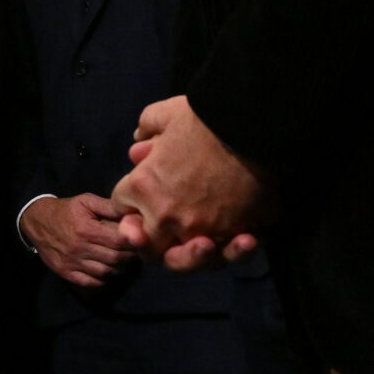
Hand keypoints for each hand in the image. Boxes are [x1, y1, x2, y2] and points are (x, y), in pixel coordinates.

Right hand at [20, 193, 138, 289]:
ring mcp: (72, 263)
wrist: (37, 222)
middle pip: (115, 258)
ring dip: (118, 268)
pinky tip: (107, 269)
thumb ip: (109, 206)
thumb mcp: (86, 201)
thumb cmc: (66, 210)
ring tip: (122, 260)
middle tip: (135, 251)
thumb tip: (132, 211)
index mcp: (86, 229)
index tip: (140, 239)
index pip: (119, 241)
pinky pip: (91, 282)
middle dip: (130, 256)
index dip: (133, 242)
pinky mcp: (66, 273)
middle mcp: (79, 248)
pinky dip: (103, 279)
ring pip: (106, 272)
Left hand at [111, 97, 269, 272]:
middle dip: (150, 238)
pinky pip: (228, 253)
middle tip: (163, 226)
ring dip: (190, 255)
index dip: (132, 200)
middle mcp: (165, 216)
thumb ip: (148, 128)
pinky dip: (233, 250)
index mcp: (142, 187)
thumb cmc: (204, 116)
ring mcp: (199, 229)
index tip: (146, 191)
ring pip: (185, 259)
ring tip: (203, 245)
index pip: (122, 206)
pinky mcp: (232, 232)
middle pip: (149, 243)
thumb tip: (140, 145)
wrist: (250, 124)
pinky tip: (242, 241)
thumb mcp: (166, 113)